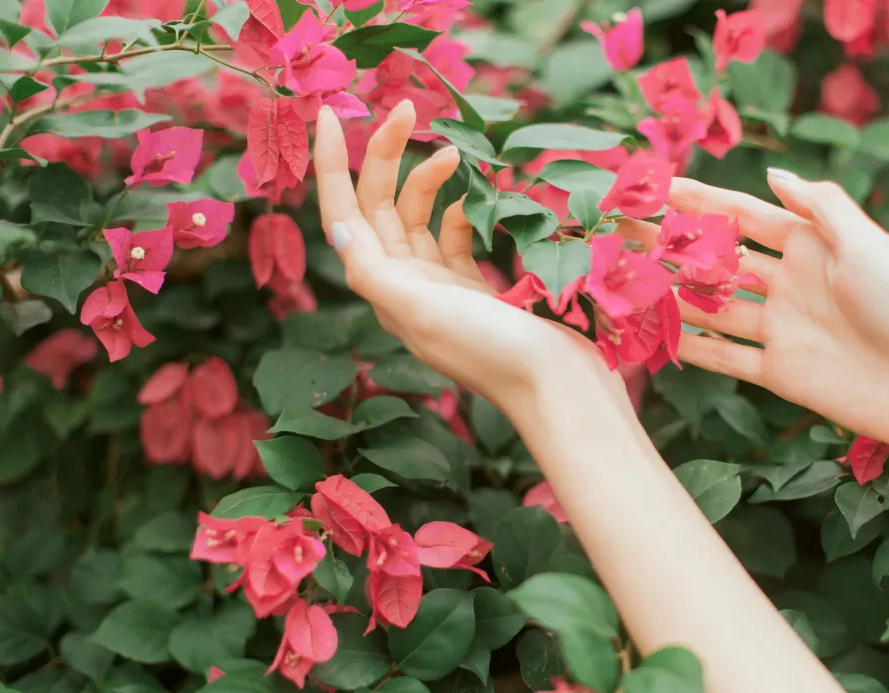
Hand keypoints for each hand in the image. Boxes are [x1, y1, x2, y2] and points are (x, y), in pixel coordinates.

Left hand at [313, 102, 626, 416]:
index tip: (329, 114)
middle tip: (411, 109)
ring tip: (457, 153)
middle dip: (386, 155)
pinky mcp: (477, 287)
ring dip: (430, 179)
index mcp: (385, 290)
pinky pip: (457, 234)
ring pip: (420, 216)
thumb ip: (376, 270)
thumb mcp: (424, 312)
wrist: (559, 387)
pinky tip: (486, 198)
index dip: (330, 166)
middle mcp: (406, 287)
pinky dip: (465, 209)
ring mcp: (442, 286)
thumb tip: (337, 225)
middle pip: (380, 206)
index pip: (344, 216)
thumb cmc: (493, 352)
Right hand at [620, 170, 888, 458]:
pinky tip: (657, 336)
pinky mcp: (779, 372)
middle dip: (674, 247)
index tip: (656, 189)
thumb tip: (773, 174)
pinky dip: (694, 347)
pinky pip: (726, 356)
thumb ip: (819, 206)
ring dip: (673, 294)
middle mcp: (791, 282)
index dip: (701, 201)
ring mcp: (782, 328)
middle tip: (623, 236)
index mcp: (812, 244)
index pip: (744, 215)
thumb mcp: (866, 243)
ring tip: (625, 283)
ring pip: (714, 307)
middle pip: (720, 260)